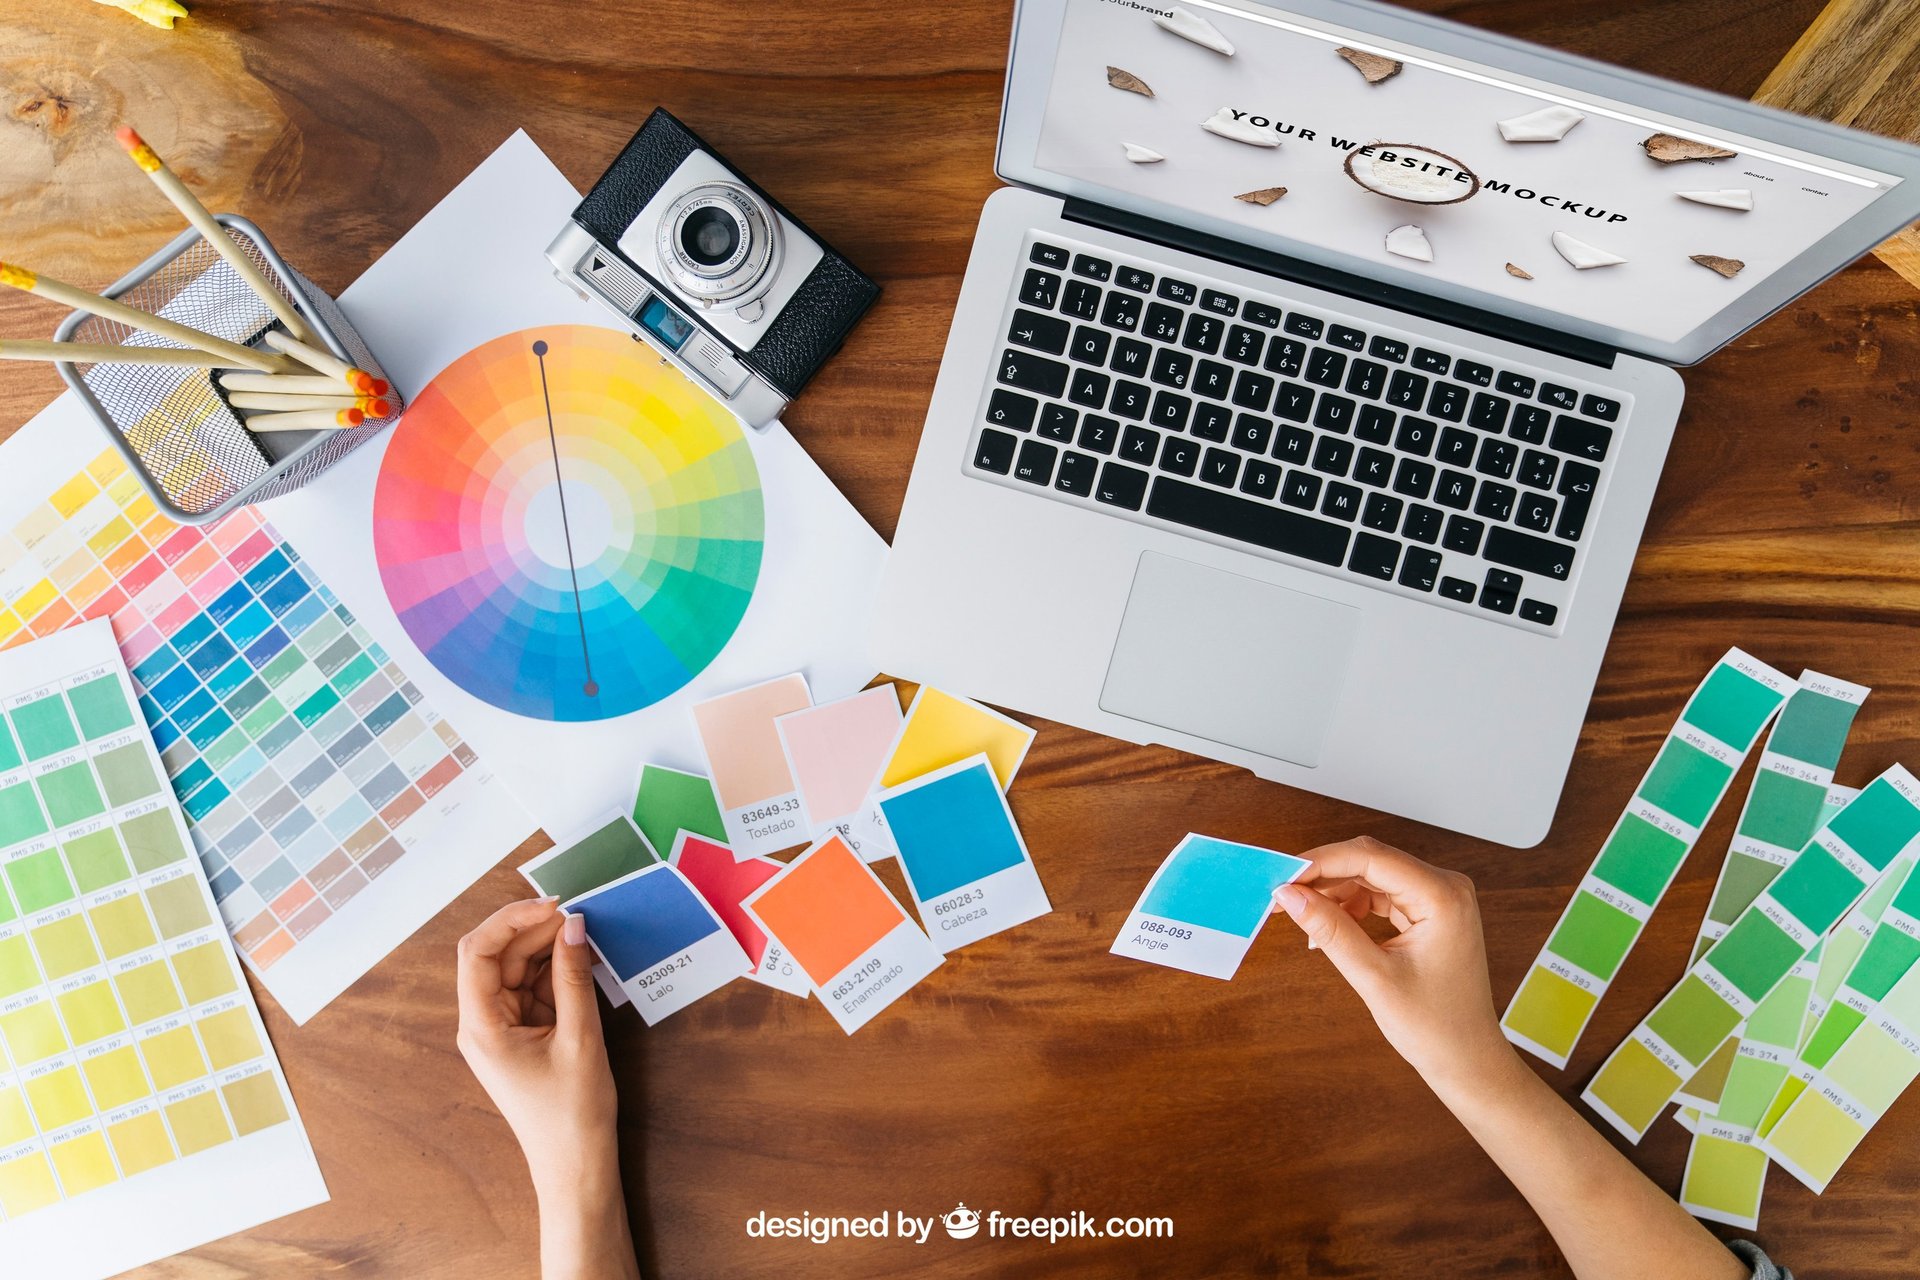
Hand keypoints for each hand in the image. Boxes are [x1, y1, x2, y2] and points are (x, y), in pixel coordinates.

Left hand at [455, 897, 617, 1189]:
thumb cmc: (572, 1114)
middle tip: (580, 916)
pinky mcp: (522, 1034)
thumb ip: (574, 977)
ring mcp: (502, 1028)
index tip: (553, 905)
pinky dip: (556, 971)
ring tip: (587, 935)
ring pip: (518, 969)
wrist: (576, 1166)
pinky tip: (583, 961)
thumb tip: (575, 926)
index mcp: (481, 1026)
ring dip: (548, 949)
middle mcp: (482, 1023)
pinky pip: (535, 989)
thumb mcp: (580, 1038)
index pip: (479, 953)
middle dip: (535, 931)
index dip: (511, 920)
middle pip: (498, 957)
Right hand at [1273, 836, 1511, 1091]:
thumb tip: (1290, 895)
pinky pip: (1381, 896)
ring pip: (1372, 878)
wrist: (1466, 1060)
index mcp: (1442, 896)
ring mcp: (1438, 899)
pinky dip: (1351, 907)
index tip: (1282, 875)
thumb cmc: (1435, 1027)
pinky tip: (1328, 927)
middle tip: (1282, 895)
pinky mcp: (1428, 913)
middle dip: (1324, 876)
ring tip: (1302, 916)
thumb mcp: (1374, 977)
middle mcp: (1445, 888)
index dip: (1321, 862)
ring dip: (1334, 892)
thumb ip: (1331, 930)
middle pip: (1371, 862)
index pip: (1371, 858)